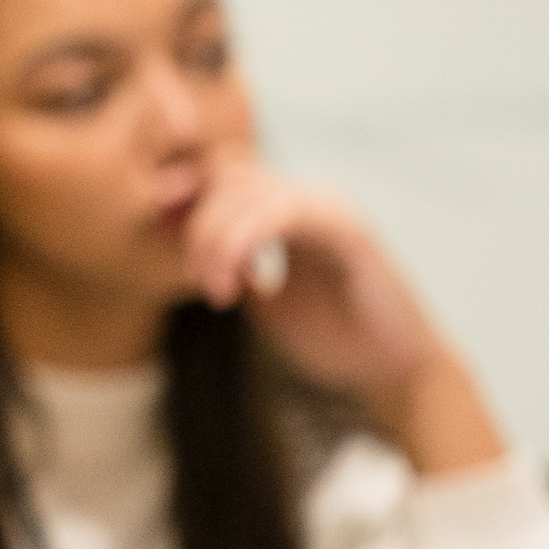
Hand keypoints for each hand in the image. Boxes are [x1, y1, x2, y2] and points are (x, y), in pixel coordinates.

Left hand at [178, 158, 505, 474]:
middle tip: (198, 281)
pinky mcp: (348, 229)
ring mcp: (330, 208)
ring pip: (248, 191)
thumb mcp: (262, 302)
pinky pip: (285, 211)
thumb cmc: (333, 338)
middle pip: (228, 176)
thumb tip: (186, 254)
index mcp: (288, 212)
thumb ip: (231, 269)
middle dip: (196, 224)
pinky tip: (241, 284)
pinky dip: (247, 242)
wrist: (390, 372)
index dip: (186, 195)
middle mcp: (309, 199)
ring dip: (217, 240)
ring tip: (218, 290)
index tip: (159, 234)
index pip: (225, 176)